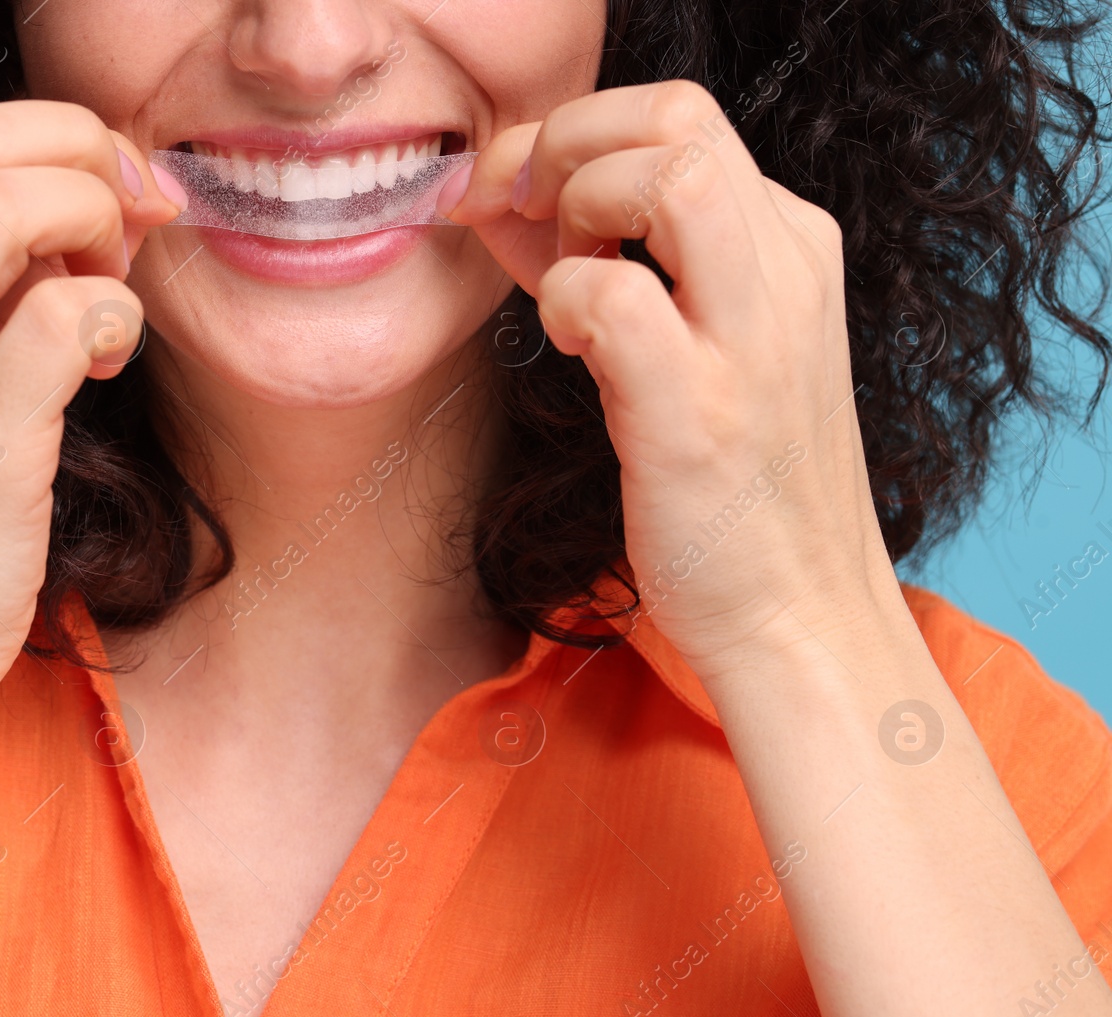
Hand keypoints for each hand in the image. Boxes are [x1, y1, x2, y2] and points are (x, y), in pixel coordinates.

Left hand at [446, 81, 901, 678]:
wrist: (799, 618)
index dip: (578, 134)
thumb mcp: (684, 347)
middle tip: (520, 211)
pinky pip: (615, 296)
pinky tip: (570, 352)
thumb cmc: (730, 490)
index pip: (679, 121)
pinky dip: (564, 303)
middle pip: (677, 113)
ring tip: (562, 279)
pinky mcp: (704, 412)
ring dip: (579, 203)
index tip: (520, 194)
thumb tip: (502, 197)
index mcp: (788, 248)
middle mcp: (788, 272)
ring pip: (668, 172)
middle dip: (566, 138)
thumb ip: (603, 262)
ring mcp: (754, 339)